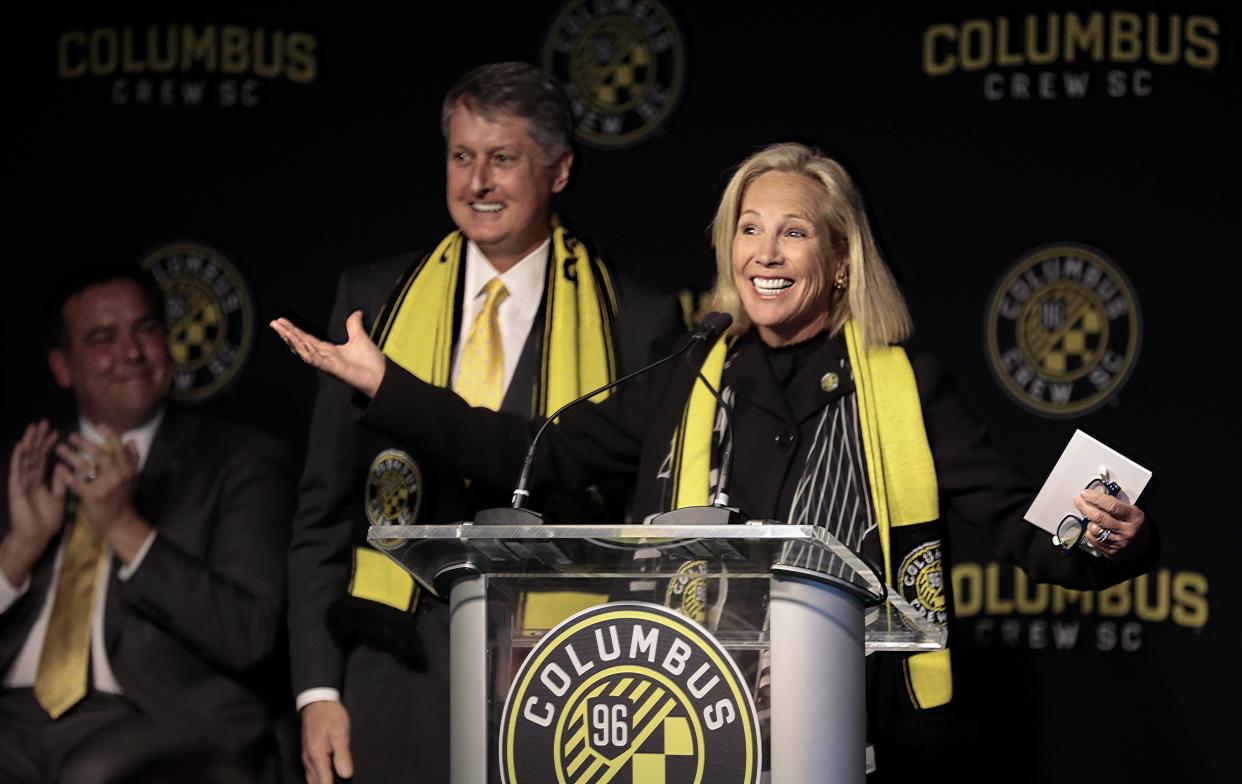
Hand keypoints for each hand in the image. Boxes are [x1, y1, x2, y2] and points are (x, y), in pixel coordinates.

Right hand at [1, 421, 66, 584]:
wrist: (36, 536)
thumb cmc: (47, 520)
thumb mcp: (59, 498)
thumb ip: (60, 482)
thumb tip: (62, 466)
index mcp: (39, 481)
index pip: (44, 458)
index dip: (48, 445)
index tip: (56, 431)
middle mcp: (29, 479)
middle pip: (34, 455)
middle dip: (38, 438)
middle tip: (43, 422)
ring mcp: (21, 483)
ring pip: (25, 459)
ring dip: (29, 443)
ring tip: (32, 428)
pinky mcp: (16, 489)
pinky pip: (17, 471)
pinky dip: (19, 458)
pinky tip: (21, 446)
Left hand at [54, 426, 151, 562]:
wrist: (120, 523)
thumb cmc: (123, 499)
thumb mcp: (132, 477)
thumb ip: (132, 458)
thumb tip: (131, 440)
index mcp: (128, 469)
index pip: (119, 447)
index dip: (109, 435)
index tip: (98, 425)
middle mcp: (119, 475)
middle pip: (101, 454)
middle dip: (85, 443)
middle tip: (71, 436)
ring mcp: (106, 486)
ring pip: (87, 466)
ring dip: (71, 456)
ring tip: (59, 449)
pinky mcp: (93, 497)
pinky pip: (76, 483)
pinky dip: (65, 475)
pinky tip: (58, 469)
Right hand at [271, 311, 385, 398]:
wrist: (382, 377)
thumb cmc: (371, 362)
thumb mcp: (360, 338)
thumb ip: (354, 325)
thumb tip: (357, 312)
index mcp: (328, 350)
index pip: (305, 338)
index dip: (293, 330)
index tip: (281, 321)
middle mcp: (324, 358)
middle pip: (300, 344)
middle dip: (287, 334)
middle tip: (274, 323)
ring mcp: (328, 364)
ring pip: (305, 352)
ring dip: (294, 341)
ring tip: (284, 330)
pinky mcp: (334, 370)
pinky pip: (318, 360)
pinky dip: (310, 351)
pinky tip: (303, 341)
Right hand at [301, 700, 353, 782]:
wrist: (317, 702)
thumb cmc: (330, 715)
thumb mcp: (340, 733)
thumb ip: (342, 755)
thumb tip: (346, 775)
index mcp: (317, 756)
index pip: (324, 782)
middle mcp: (309, 760)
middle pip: (315, 783)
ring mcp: (307, 757)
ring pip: (311, 779)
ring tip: (331, 783)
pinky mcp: (308, 753)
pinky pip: (311, 772)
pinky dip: (317, 779)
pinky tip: (325, 779)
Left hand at [1074, 489, 1146, 558]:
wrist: (1146, 545)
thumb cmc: (1137, 525)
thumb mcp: (1133, 511)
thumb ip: (1116, 504)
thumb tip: (1095, 496)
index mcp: (1134, 517)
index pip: (1112, 505)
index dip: (1096, 498)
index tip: (1086, 493)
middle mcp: (1127, 531)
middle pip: (1099, 517)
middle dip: (1085, 507)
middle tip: (1079, 501)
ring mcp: (1120, 543)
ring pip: (1095, 530)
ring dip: (1088, 522)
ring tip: (1091, 518)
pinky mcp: (1112, 552)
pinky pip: (1093, 540)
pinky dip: (1090, 533)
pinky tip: (1093, 528)